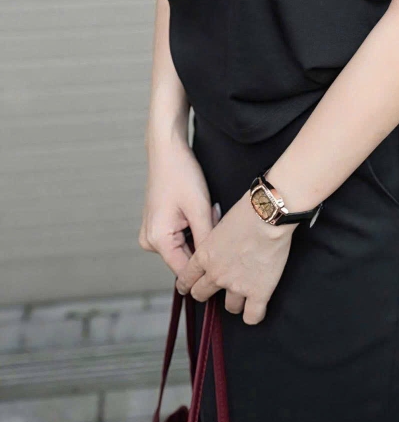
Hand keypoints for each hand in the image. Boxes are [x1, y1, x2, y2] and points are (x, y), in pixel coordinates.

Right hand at [138, 123, 216, 277]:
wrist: (168, 151)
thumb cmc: (182, 174)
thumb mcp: (200, 209)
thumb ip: (206, 241)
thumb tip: (215, 266)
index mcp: (158, 240)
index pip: (185, 270)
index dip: (206, 269)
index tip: (224, 260)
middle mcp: (150, 241)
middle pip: (185, 258)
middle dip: (204, 243)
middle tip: (213, 218)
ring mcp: (152, 234)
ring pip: (184, 247)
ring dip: (200, 234)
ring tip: (206, 211)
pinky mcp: (157, 226)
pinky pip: (179, 237)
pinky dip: (193, 227)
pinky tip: (198, 211)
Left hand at [176, 191, 296, 324]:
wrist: (267, 215)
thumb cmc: (246, 212)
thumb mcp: (220, 224)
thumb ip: (215, 241)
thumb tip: (218, 245)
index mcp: (204, 256)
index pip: (187, 278)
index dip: (187, 284)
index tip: (188, 286)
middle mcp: (216, 275)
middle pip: (201, 295)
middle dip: (206, 292)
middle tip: (216, 289)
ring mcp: (237, 286)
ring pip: (229, 308)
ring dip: (234, 302)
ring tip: (243, 294)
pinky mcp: (259, 292)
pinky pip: (252, 317)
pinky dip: (253, 315)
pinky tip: (257, 307)